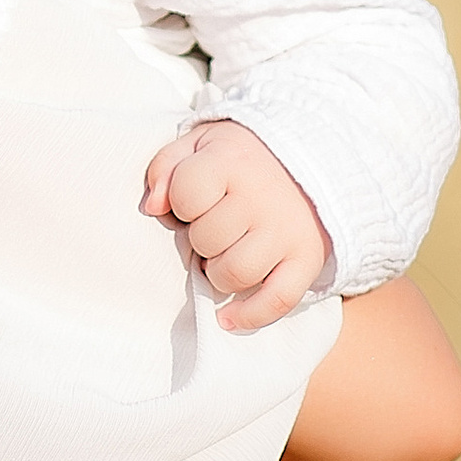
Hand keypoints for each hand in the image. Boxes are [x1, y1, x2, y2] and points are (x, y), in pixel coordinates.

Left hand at [140, 120, 331, 330]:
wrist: (308, 161)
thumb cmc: (241, 159)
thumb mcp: (200, 145)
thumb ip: (165, 167)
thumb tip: (152, 207)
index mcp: (232, 161)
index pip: (186, 195)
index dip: (180, 204)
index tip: (193, 200)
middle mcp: (262, 196)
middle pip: (207, 239)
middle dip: (200, 239)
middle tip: (213, 229)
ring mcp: (287, 231)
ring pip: (235, 274)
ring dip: (218, 273)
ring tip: (223, 257)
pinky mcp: (308, 259)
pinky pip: (278, 300)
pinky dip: (250, 315)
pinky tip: (229, 316)